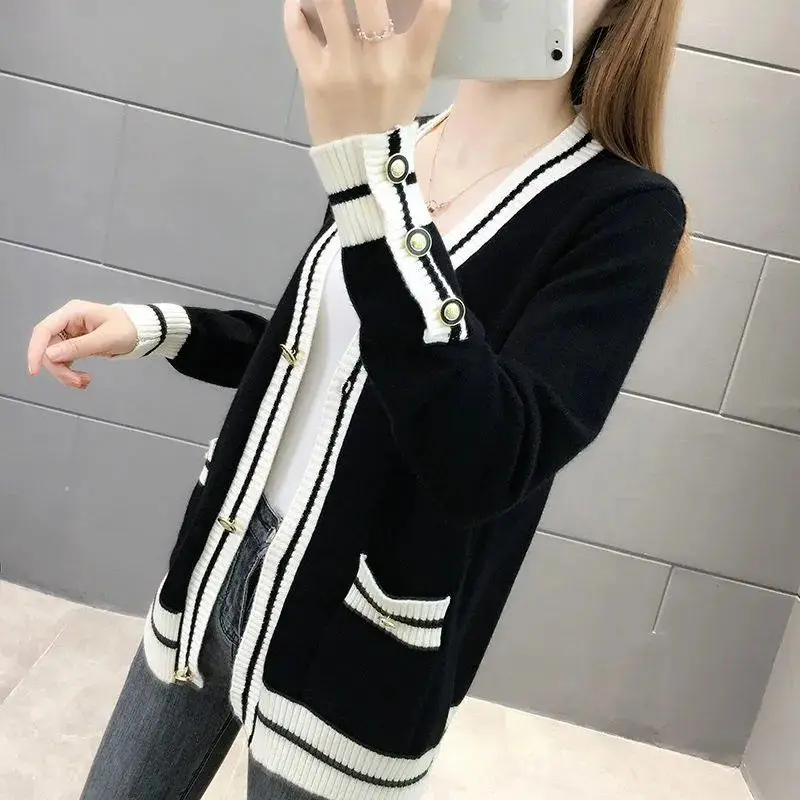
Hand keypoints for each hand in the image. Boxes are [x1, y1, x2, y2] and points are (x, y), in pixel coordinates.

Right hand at [27, 300, 137, 388]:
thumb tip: (51, 355)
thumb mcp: (106, 338)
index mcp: (72, 313)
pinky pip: (64, 362)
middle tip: (78, 382)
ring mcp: (70, 334)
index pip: (44, 330)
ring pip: (55, 358)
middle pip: (48, 348)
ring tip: (85, 382)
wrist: (143, 332)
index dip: (36, 350)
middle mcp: (67, 322)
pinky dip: (70, 374)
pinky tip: (83, 381)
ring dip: (66, 374)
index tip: (35, 371)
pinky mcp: (75, 346)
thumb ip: (79, 347)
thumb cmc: (128, 328)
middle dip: (59, 368)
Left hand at [284, 0, 450, 144]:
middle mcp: (379, 60)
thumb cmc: (391, 115)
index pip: (434, 9)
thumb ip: (417, 37)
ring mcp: (342, 67)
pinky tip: (299, 3)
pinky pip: (297, 29)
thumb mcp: (416, 79)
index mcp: (412, 62)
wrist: (361, 161)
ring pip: (327, 2)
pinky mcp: (313, 77)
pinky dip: (295, 8)